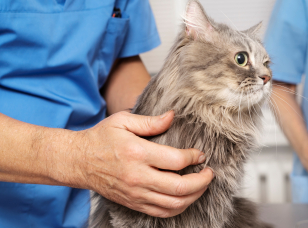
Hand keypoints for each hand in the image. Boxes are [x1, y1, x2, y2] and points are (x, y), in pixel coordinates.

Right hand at [68, 111, 213, 217]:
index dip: (194, 158)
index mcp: (138, 153)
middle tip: (209, 173)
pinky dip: (179, 207)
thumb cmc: (101, 139)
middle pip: (180, 187)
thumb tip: (173, 116)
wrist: (78, 161)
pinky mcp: (134, 203)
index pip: (176, 161)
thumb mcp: (123, 121)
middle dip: (202, 181)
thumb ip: (151, 121)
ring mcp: (136, 193)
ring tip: (202, 185)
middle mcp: (138, 177)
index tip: (200, 154)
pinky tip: (186, 197)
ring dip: (194, 196)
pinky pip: (162, 212)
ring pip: (174, 204)